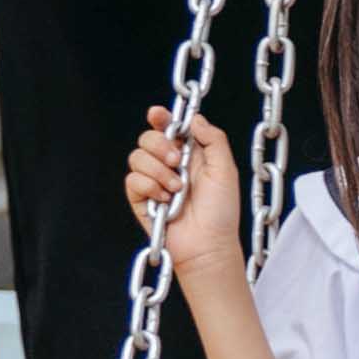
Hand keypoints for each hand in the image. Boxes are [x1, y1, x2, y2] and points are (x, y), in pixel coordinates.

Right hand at [123, 106, 242, 273]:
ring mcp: (153, 181)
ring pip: (137, 157)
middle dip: (161, 146)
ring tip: (177, 189)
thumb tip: (195, 119)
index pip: (169, 128)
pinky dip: (149, 188)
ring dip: (159, 171)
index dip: (161, 118)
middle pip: (148, 138)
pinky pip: (132, 180)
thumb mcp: (226, 169)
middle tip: (178, 162)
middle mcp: (169, 165)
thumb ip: (213, 139)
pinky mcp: (140, 198)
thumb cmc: (221, 211)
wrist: (208, 243)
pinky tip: (164, 200)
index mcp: (191, 154)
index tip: (157, 114)